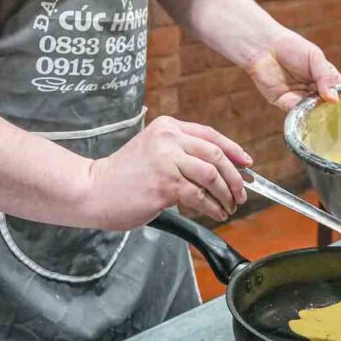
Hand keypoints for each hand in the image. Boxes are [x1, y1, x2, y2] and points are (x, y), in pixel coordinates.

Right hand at [85, 117, 251, 228]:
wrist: (93, 189)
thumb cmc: (123, 175)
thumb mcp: (153, 150)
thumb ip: (181, 153)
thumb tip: (219, 169)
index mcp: (168, 127)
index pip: (211, 135)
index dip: (234, 150)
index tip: (247, 163)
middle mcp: (169, 139)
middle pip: (217, 154)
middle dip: (235, 177)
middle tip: (242, 193)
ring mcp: (167, 161)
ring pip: (212, 175)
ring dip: (227, 194)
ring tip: (230, 206)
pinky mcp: (165, 184)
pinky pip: (200, 196)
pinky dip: (214, 207)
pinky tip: (217, 213)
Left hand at [246, 27, 340, 111]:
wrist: (264, 46)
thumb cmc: (291, 47)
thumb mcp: (314, 58)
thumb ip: (325, 77)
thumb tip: (334, 98)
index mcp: (323, 77)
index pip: (338, 90)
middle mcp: (312, 89)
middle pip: (326, 104)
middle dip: (331, 110)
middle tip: (339, 116)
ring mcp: (298, 97)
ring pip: (312, 111)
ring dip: (317, 114)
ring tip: (324, 115)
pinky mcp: (283, 102)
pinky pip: (295, 112)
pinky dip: (302, 114)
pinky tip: (308, 113)